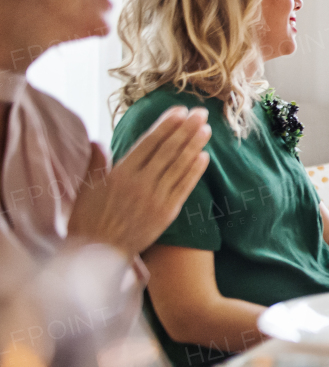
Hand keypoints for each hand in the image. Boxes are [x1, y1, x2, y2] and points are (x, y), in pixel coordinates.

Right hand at [67, 106, 211, 256]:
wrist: (98, 256)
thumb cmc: (88, 220)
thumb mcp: (85, 189)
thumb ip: (95, 163)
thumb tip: (97, 141)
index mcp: (121, 173)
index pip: (149, 142)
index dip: (167, 125)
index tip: (180, 110)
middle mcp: (141, 183)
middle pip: (169, 150)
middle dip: (187, 129)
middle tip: (201, 113)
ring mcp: (156, 198)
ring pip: (180, 166)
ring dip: (195, 146)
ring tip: (206, 129)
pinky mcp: (167, 213)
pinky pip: (184, 188)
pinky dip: (195, 172)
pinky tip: (204, 157)